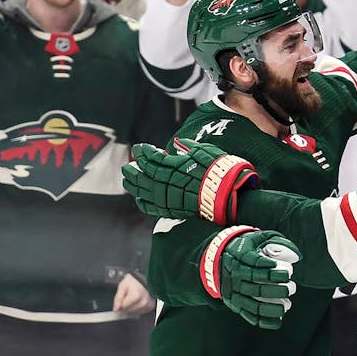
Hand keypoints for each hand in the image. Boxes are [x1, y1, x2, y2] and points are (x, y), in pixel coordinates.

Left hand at [113, 272, 153, 314]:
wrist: (144, 278)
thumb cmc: (134, 281)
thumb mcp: (123, 286)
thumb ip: (118, 298)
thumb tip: (115, 309)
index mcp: (136, 296)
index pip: (122, 307)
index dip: (120, 302)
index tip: (123, 295)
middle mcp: (143, 302)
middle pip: (127, 310)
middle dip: (125, 305)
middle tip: (128, 295)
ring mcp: (147, 305)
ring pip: (132, 312)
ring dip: (130, 307)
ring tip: (133, 297)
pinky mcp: (150, 307)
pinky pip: (139, 312)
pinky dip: (136, 307)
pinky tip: (137, 300)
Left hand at [122, 140, 258, 223]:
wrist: (229, 195)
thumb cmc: (220, 171)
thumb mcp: (205, 151)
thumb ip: (188, 148)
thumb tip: (176, 145)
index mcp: (175, 165)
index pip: (154, 158)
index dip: (144, 153)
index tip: (138, 148)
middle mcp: (169, 182)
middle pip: (146, 175)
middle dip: (135, 169)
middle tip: (127, 166)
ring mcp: (171, 197)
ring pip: (146, 191)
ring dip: (135, 185)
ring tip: (127, 181)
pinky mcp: (175, 210)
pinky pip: (155, 208)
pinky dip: (145, 203)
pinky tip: (139, 200)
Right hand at [200, 227, 298, 328]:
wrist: (214, 261)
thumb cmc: (241, 249)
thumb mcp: (251, 239)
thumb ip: (270, 239)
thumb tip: (293, 251)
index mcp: (239, 259)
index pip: (254, 264)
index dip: (269, 269)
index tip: (286, 272)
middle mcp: (235, 277)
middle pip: (255, 287)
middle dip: (275, 290)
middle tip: (290, 288)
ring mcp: (234, 293)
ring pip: (252, 304)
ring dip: (270, 308)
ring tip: (286, 306)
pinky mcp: (234, 304)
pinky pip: (249, 315)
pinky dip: (263, 320)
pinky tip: (277, 321)